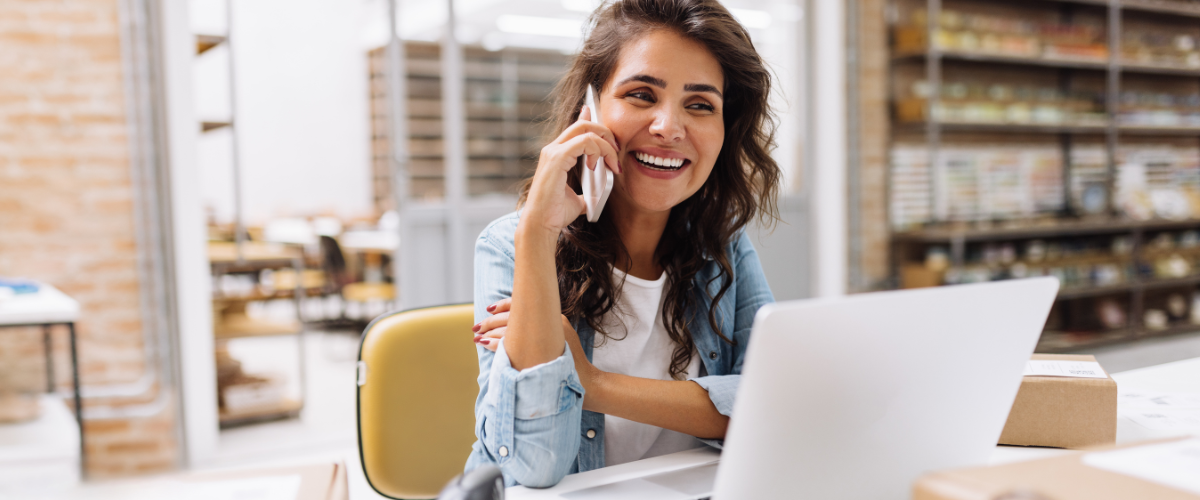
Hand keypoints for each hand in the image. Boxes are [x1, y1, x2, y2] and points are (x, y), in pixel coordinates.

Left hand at [475, 298, 601, 392]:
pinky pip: (510, 343)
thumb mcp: (560, 340)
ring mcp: (546, 336)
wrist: (587, 383)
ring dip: (489, 333)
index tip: (488, 309)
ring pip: (509, 329)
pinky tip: (485, 345)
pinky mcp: (539, 351)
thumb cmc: (571, 365)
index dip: (502, 305)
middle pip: (512, 316)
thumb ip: (542, 331)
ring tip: (477, 337)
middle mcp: (551, 322)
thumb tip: (518, 327)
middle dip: (491, 321)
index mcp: (555, 317)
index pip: (524, 304)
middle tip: (477, 326)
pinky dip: (494, 344)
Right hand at [523, 106, 621, 233]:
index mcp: (556, 155)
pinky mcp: (557, 158)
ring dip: (605, 144)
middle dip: (605, 133)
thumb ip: (586, 193)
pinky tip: (596, 166)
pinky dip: (597, 150)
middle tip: (616, 151)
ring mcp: (553, 152)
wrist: (542, 225)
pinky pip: (584, 142)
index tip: (610, 136)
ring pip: (586, 131)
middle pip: (583, 124)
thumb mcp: (577, 200)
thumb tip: (596, 196)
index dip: (592, 121)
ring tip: (612, 163)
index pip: (576, 128)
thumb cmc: (555, 214)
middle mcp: (553, 149)